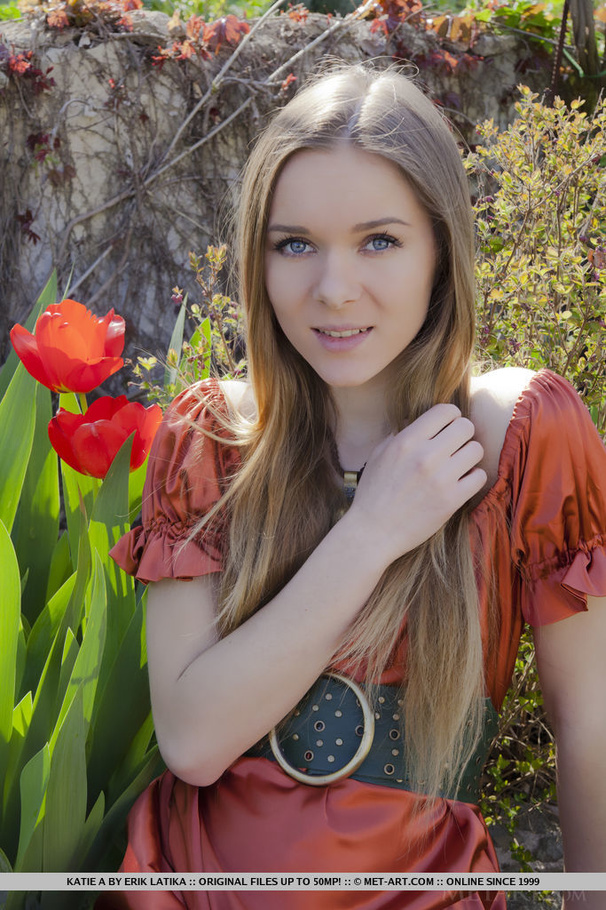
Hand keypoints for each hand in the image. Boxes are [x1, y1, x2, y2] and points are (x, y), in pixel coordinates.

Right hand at [344, 404, 486, 565]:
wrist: (373, 531)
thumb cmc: (374, 492)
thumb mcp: (379, 454)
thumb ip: (401, 433)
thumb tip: (420, 419)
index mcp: (406, 441)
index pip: (446, 411)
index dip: (451, 416)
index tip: (447, 426)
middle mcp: (425, 456)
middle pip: (466, 427)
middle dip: (462, 434)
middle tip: (455, 446)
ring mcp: (440, 478)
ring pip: (476, 450)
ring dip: (469, 455)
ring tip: (458, 464)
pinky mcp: (451, 500)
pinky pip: (479, 476)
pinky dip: (472, 477)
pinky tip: (460, 482)